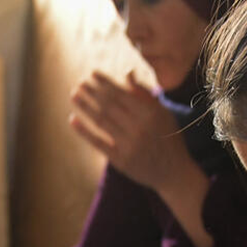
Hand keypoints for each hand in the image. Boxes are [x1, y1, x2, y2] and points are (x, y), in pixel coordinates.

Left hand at [69, 71, 192, 191]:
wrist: (174, 173)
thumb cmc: (168, 138)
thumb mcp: (163, 114)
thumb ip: (145, 94)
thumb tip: (127, 74)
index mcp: (150, 114)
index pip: (121, 94)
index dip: (104, 83)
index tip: (92, 74)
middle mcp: (139, 129)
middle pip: (109, 105)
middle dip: (92, 92)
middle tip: (80, 83)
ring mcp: (129, 146)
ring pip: (101, 121)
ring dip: (85, 106)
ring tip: (74, 95)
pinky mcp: (120, 161)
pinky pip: (98, 143)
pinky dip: (84, 131)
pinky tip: (73, 119)